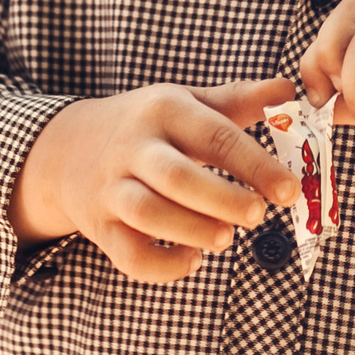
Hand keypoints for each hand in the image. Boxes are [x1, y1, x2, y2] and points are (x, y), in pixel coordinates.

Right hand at [10, 79, 300, 282]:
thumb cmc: (145, 126)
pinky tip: (192, 259)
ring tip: (225, 238)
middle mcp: (134, 147)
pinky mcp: (100, 227)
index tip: (289, 189)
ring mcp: (112, 188)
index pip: (215, 135)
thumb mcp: (186, 102)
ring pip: (148, 214)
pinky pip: (127, 255)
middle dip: (221, 199)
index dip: (256, 164)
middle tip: (258, 214)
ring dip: (191, 230)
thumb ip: (237, 100)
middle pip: (177, 176)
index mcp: (164, 110)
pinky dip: (162, 266)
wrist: (66, 148)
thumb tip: (288, 88)